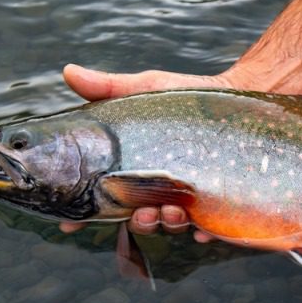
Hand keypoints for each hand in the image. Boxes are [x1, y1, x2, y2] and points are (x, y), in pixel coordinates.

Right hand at [59, 63, 225, 241]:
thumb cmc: (184, 96)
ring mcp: (187, 198)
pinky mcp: (218, 202)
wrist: (234, 97)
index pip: (104, 198)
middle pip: (139, 218)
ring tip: (174, 210)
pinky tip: (205, 230)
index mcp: (133, 171)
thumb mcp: (146, 88)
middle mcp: (157, 189)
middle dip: (139, 222)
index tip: (72, 223)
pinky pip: (211, 225)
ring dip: (168, 224)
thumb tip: (68, 71)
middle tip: (142, 213)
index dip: (85, 215)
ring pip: (172, 224)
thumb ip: (108, 88)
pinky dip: (207, 231)